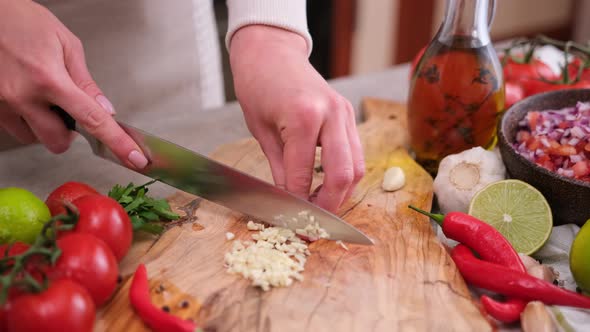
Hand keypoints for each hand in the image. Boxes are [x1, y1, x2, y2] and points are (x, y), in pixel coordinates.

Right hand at [0, 0, 146, 168]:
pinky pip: (15, 129)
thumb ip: (86, 81)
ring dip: (47, 126)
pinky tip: (27, 97)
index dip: (116, 142)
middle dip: (70, 133)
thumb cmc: (22, 20)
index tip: (133, 158)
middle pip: (59, 141)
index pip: (92, 120)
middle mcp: (23, 96)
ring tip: (43, 97)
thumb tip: (105, 109)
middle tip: (69, 109)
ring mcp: (2, 104)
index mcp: (49, 78)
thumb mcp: (66, 44)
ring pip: (35, 139)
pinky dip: (27, 120)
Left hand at [229, 26, 364, 212]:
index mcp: (303, 117)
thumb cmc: (258, 86)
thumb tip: (289, 203)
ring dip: (341, 194)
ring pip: (357, 167)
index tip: (292, 225)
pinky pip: (356, 153)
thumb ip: (280, 169)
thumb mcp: (261, 131)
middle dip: (329, 207)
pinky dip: (345, 175)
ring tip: (319, 209)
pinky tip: (327, 186)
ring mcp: (345, 114)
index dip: (298, 206)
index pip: (304, 176)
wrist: (271, 52)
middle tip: (313, 227)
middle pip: (343, 175)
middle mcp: (331, 115)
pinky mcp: (349, 115)